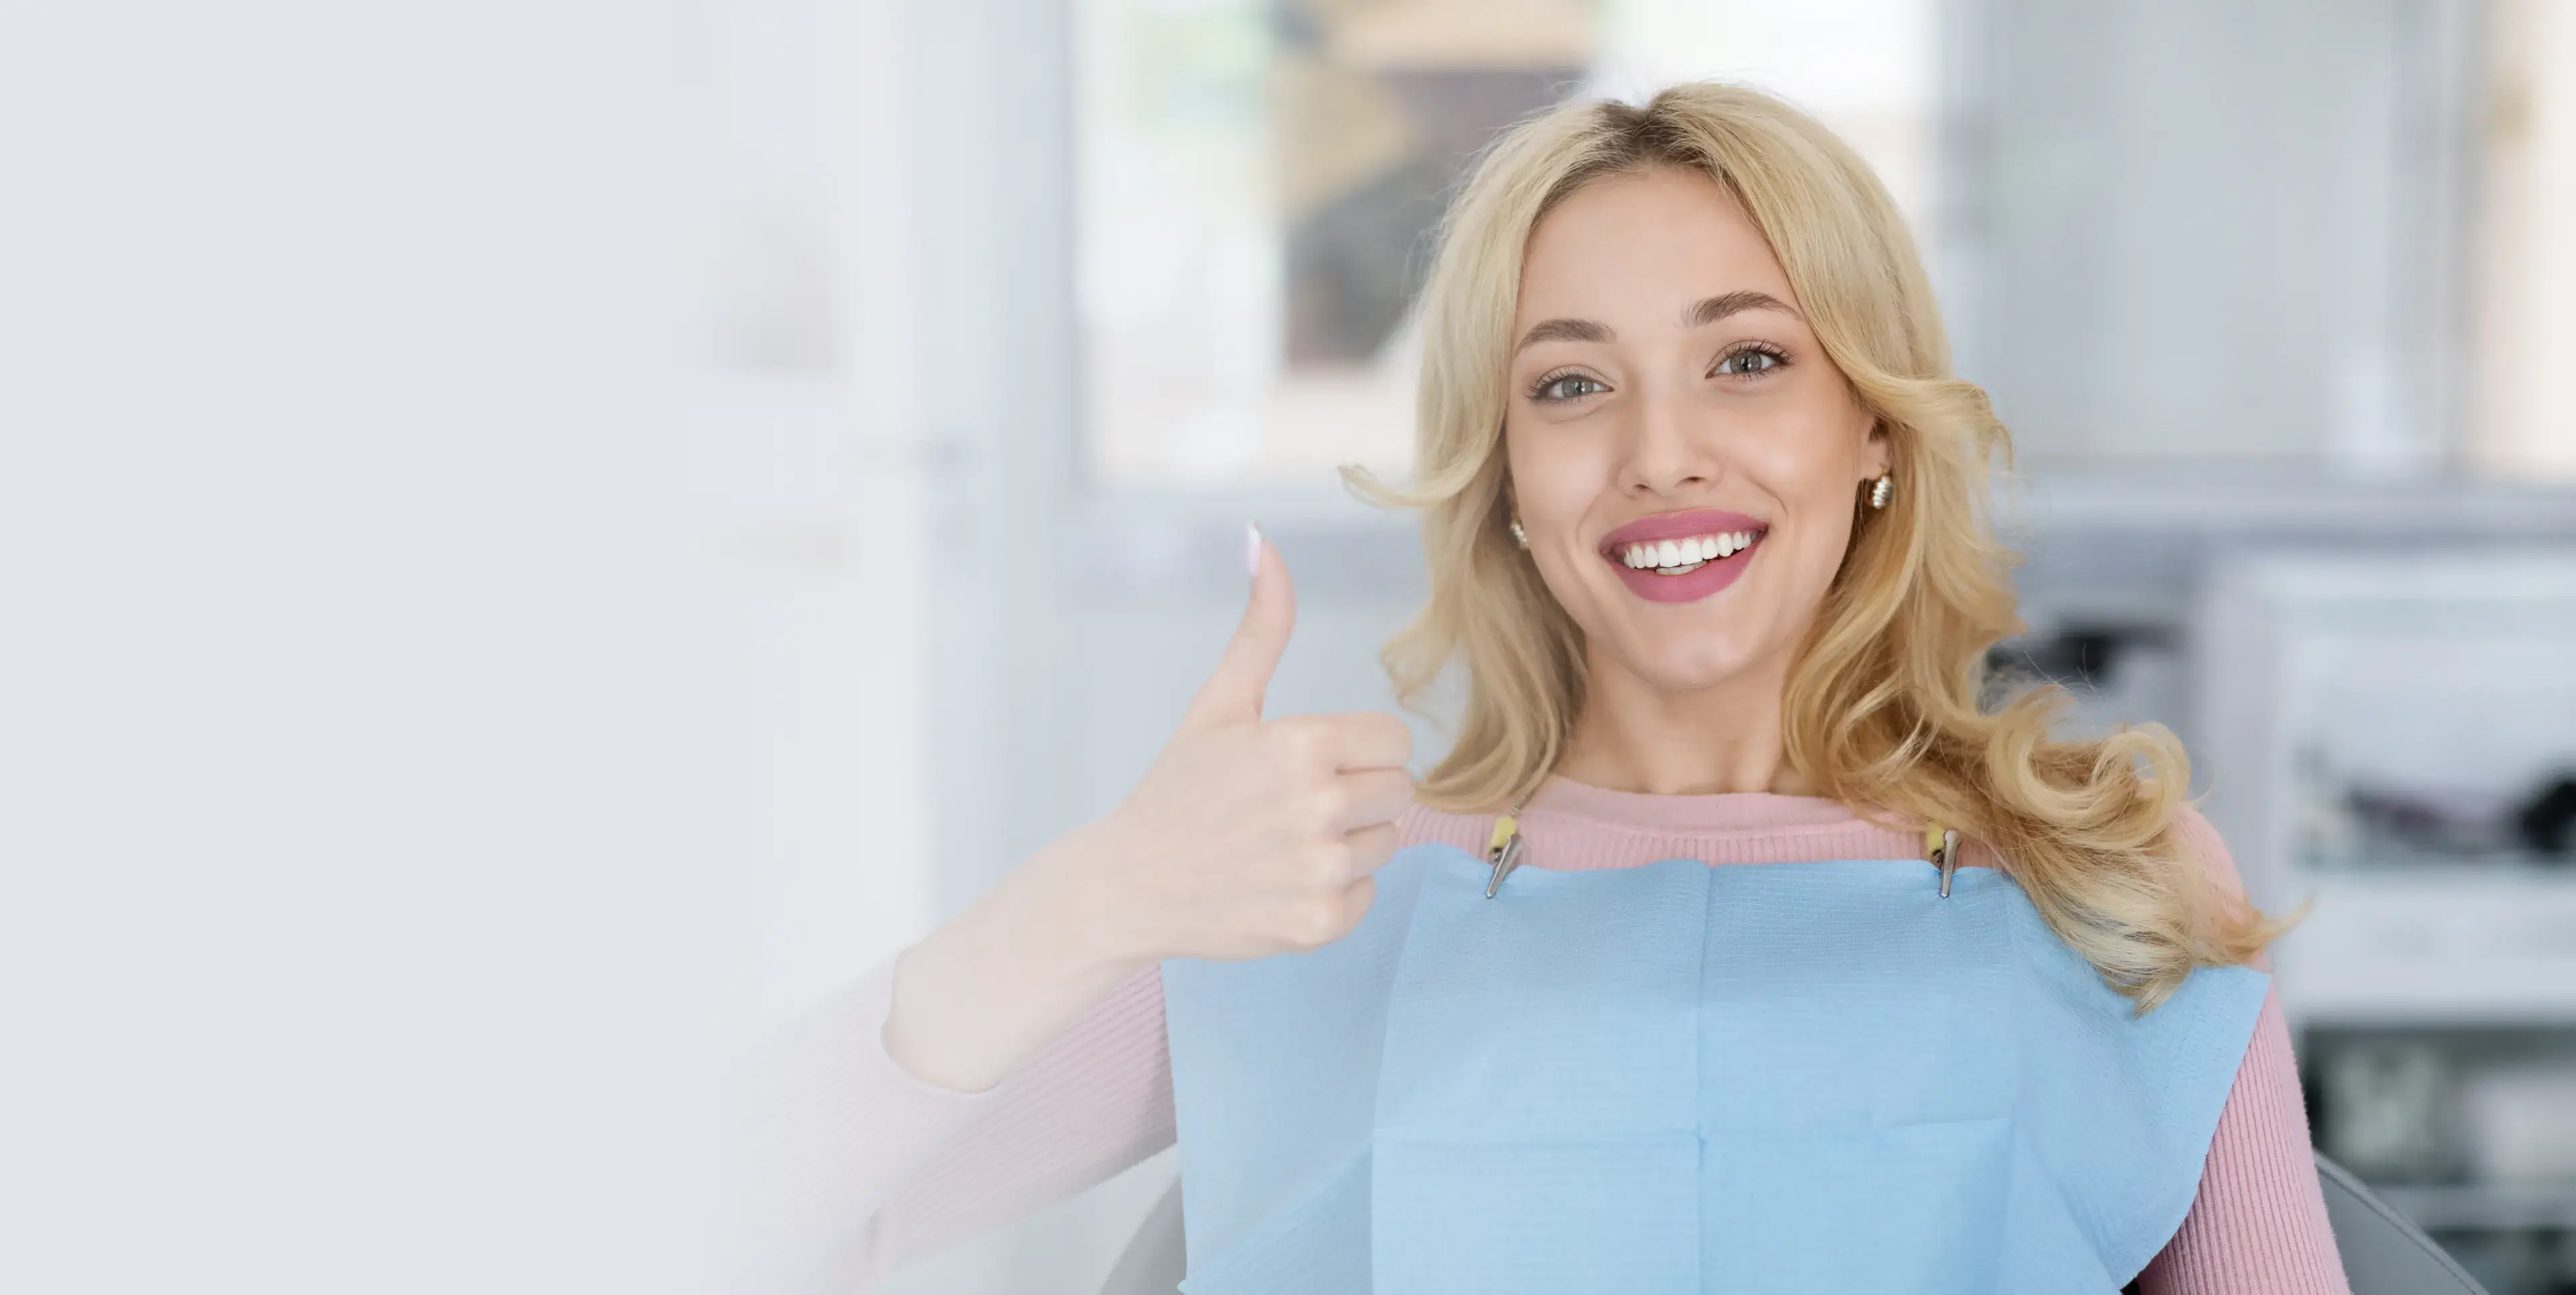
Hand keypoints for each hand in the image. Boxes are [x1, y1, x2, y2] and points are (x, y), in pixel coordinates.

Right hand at [1077, 525, 1416, 964]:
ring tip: (1287, 842)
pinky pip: (1367, 894)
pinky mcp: (1320, 924)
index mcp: (1303, 744)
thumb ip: (1260, 628)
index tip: (1317, 760)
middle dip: (1358, 793)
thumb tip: (1263, 541)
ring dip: (1348, 842)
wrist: (1129, 885)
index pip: (1395, 741)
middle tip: (1298, 803)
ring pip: (1387, 843)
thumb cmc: (1178, 790)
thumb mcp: (1219, 704)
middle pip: (1400, 791)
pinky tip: (1283, 881)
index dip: (1361, 748)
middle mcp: (1319, 806)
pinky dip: (1334, 892)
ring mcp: (1320, 869)